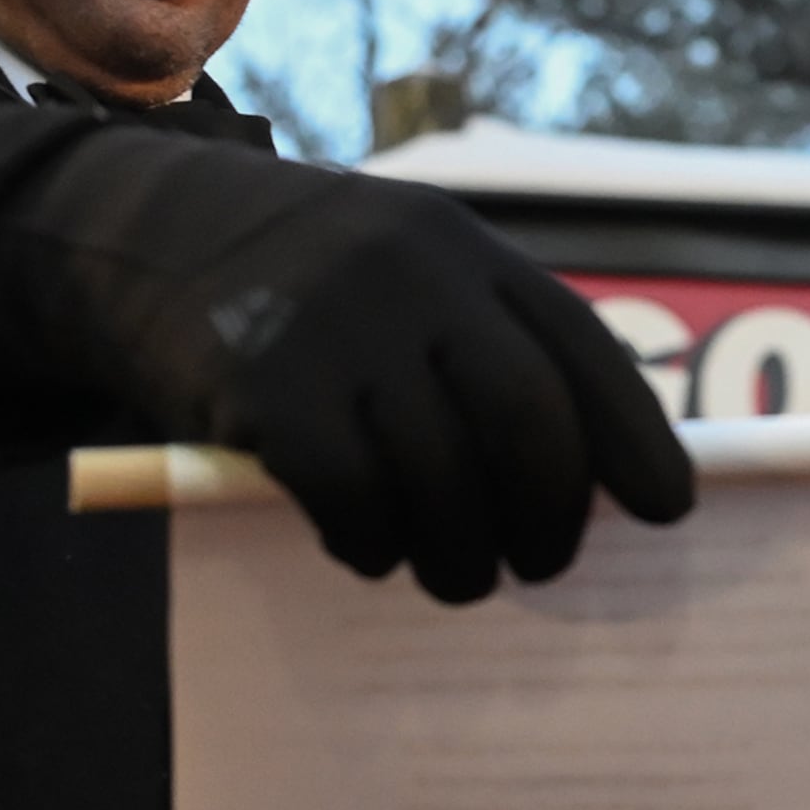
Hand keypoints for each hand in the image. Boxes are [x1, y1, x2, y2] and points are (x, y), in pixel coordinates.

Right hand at [0, 131, 690, 598]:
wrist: (142, 230)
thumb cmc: (310, 285)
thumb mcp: (410, 273)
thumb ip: (489, 344)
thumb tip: (595, 473)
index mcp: (469, 250)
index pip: (581, 350)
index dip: (635, 438)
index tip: (667, 510)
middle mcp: (414, 275)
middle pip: (527, 419)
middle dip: (552, 510)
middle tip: (546, 564)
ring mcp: (336, 324)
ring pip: (441, 474)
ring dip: (464, 552)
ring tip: (462, 579)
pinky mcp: (260, 382)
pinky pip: (351, 495)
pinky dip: (376, 543)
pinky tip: (375, 554)